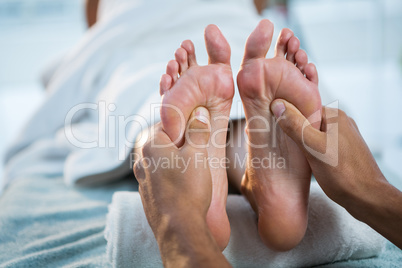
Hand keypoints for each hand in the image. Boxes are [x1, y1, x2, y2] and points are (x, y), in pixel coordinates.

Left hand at [134, 106, 211, 237]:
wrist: (179, 229)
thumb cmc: (188, 189)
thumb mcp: (198, 154)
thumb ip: (197, 131)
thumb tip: (198, 113)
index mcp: (151, 145)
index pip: (167, 123)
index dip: (185, 124)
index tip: (198, 129)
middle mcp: (141, 160)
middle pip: (163, 142)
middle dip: (181, 143)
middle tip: (199, 150)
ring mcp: (142, 180)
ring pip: (161, 162)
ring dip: (176, 161)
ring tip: (193, 170)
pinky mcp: (147, 196)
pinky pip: (160, 179)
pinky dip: (171, 178)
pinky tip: (184, 187)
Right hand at [270, 99, 401, 248]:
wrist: (367, 199)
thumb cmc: (342, 174)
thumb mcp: (313, 147)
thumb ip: (295, 125)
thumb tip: (277, 104)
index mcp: (335, 116)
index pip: (303, 107)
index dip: (288, 117)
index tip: (274, 129)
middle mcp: (341, 123)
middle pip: (308, 121)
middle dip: (293, 132)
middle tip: (279, 144)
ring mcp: (344, 138)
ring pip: (313, 134)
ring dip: (301, 144)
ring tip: (291, 155)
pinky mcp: (343, 152)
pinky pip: (321, 145)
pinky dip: (311, 151)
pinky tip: (305, 162)